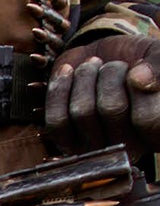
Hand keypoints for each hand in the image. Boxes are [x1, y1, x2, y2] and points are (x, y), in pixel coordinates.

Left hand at [45, 36, 159, 152]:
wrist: (110, 58)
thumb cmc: (140, 62)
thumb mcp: (158, 57)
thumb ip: (159, 67)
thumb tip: (139, 81)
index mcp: (156, 133)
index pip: (147, 119)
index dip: (139, 88)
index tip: (137, 69)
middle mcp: (128, 148)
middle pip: (111, 109)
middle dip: (111, 73)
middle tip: (115, 63)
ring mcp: (96, 147)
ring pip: (82, 111)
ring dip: (86, 76)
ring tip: (95, 64)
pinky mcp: (66, 142)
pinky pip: (56, 121)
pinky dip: (59, 89)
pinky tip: (68, 71)